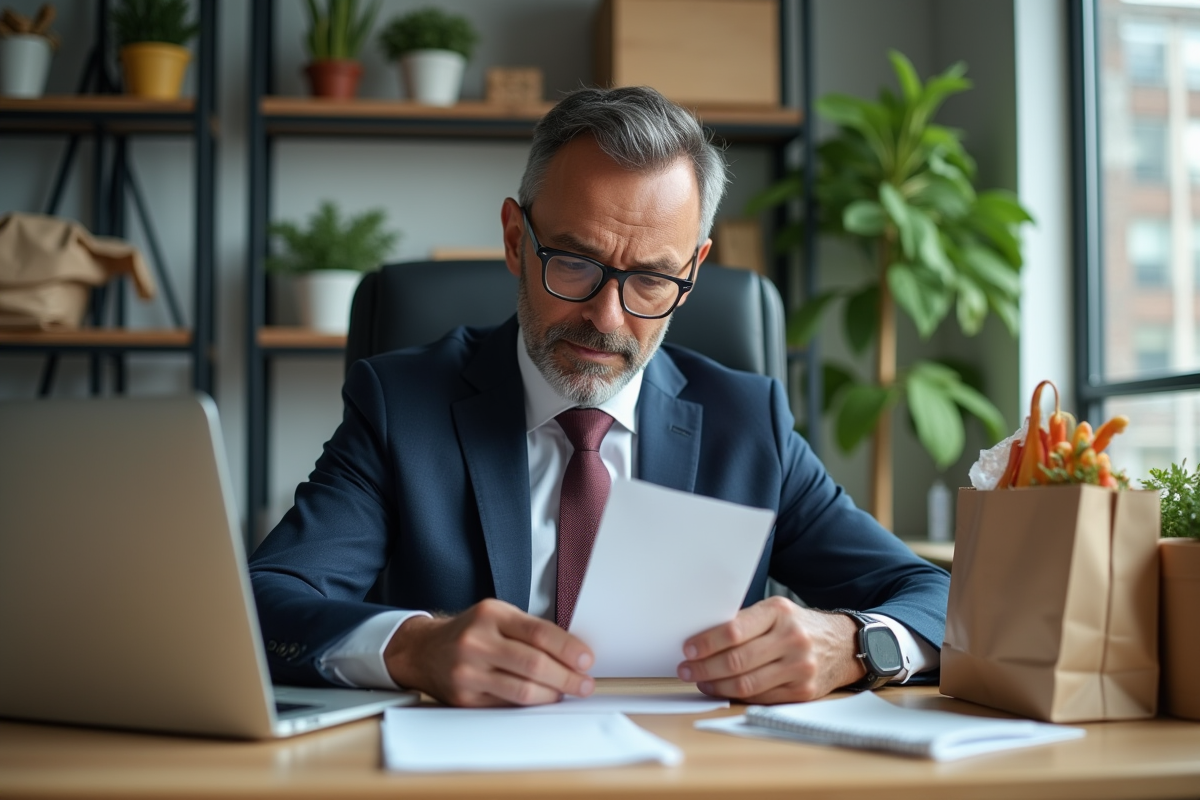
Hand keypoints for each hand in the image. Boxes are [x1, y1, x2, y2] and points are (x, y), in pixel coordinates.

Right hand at [383, 598, 595, 706]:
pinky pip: (507, 705)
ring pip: (522, 691)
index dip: (568, 648)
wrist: (423, 650)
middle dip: (567, 677)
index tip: (586, 660)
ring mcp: (468, 672)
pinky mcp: (464, 698)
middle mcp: (476, 642)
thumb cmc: (470, 631)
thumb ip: (530, 630)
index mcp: (490, 615)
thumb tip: (573, 652)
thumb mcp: (497, 616)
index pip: (538, 632)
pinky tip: (542, 698)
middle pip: (534, 664)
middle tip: (584, 683)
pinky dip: (530, 704)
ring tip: (566, 692)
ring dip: (552, 694)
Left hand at [676, 596, 865, 703]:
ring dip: (715, 685)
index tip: (688, 649)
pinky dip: (735, 696)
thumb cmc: (798, 626)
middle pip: (736, 661)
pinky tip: (722, 690)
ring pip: (746, 684)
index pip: (734, 630)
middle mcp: (792, 639)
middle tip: (686, 670)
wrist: (842, 644)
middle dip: (704, 667)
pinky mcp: (803, 691)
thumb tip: (701, 639)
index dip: (706, 643)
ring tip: (700, 681)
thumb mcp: (776, 612)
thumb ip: (744, 623)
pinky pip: (760, 697)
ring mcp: (800, 667)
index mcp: (779, 613)